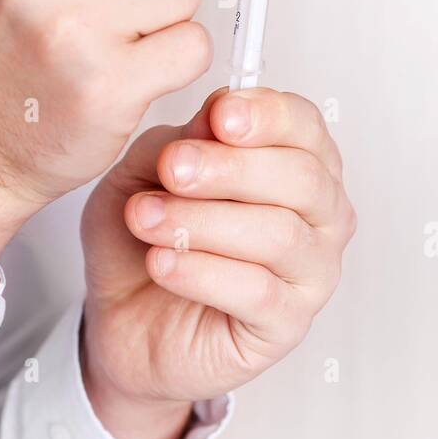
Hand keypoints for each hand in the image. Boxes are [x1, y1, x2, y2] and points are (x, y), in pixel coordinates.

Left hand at [80, 87, 355, 438]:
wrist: (118, 318)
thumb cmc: (141, 239)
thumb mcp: (143, 172)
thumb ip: (181, 140)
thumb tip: (217, 113)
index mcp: (296, 162)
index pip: (305, 125)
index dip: (267, 115)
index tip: (220, 115)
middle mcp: (319, 216)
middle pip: (302, 178)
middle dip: (230, 168)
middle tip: (172, 168)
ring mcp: (311, 273)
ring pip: (279, 235)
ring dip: (203, 221)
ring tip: (144, 218)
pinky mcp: (287, 325)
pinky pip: (258, 293)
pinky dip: (202, 272)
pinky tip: (161, 262)